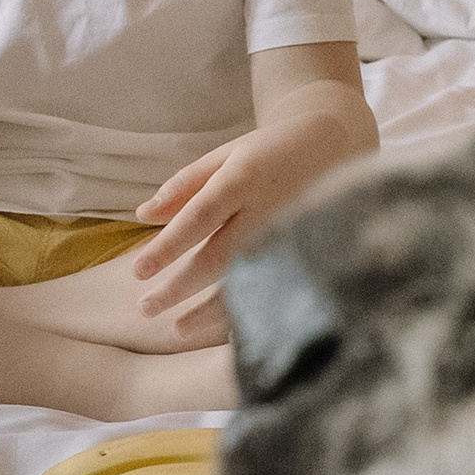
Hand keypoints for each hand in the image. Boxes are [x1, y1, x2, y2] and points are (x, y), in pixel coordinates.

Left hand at [129, 113, 356, 334]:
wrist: (337, 145)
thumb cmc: (270, 151)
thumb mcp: (226, 155)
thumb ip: (184, 185)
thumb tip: (142, 215)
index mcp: (245, 177)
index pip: (198, 218)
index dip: (167, 248)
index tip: (137, 272)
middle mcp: (269, 207)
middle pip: (219, 257)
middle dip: (179, 287)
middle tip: (145, 307)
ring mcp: (292, 233)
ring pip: (248, 282)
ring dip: (209, 311)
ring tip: (176, 329)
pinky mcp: (308, 250)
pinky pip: (274, 288)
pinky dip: (247, 311)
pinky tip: (223, 328)